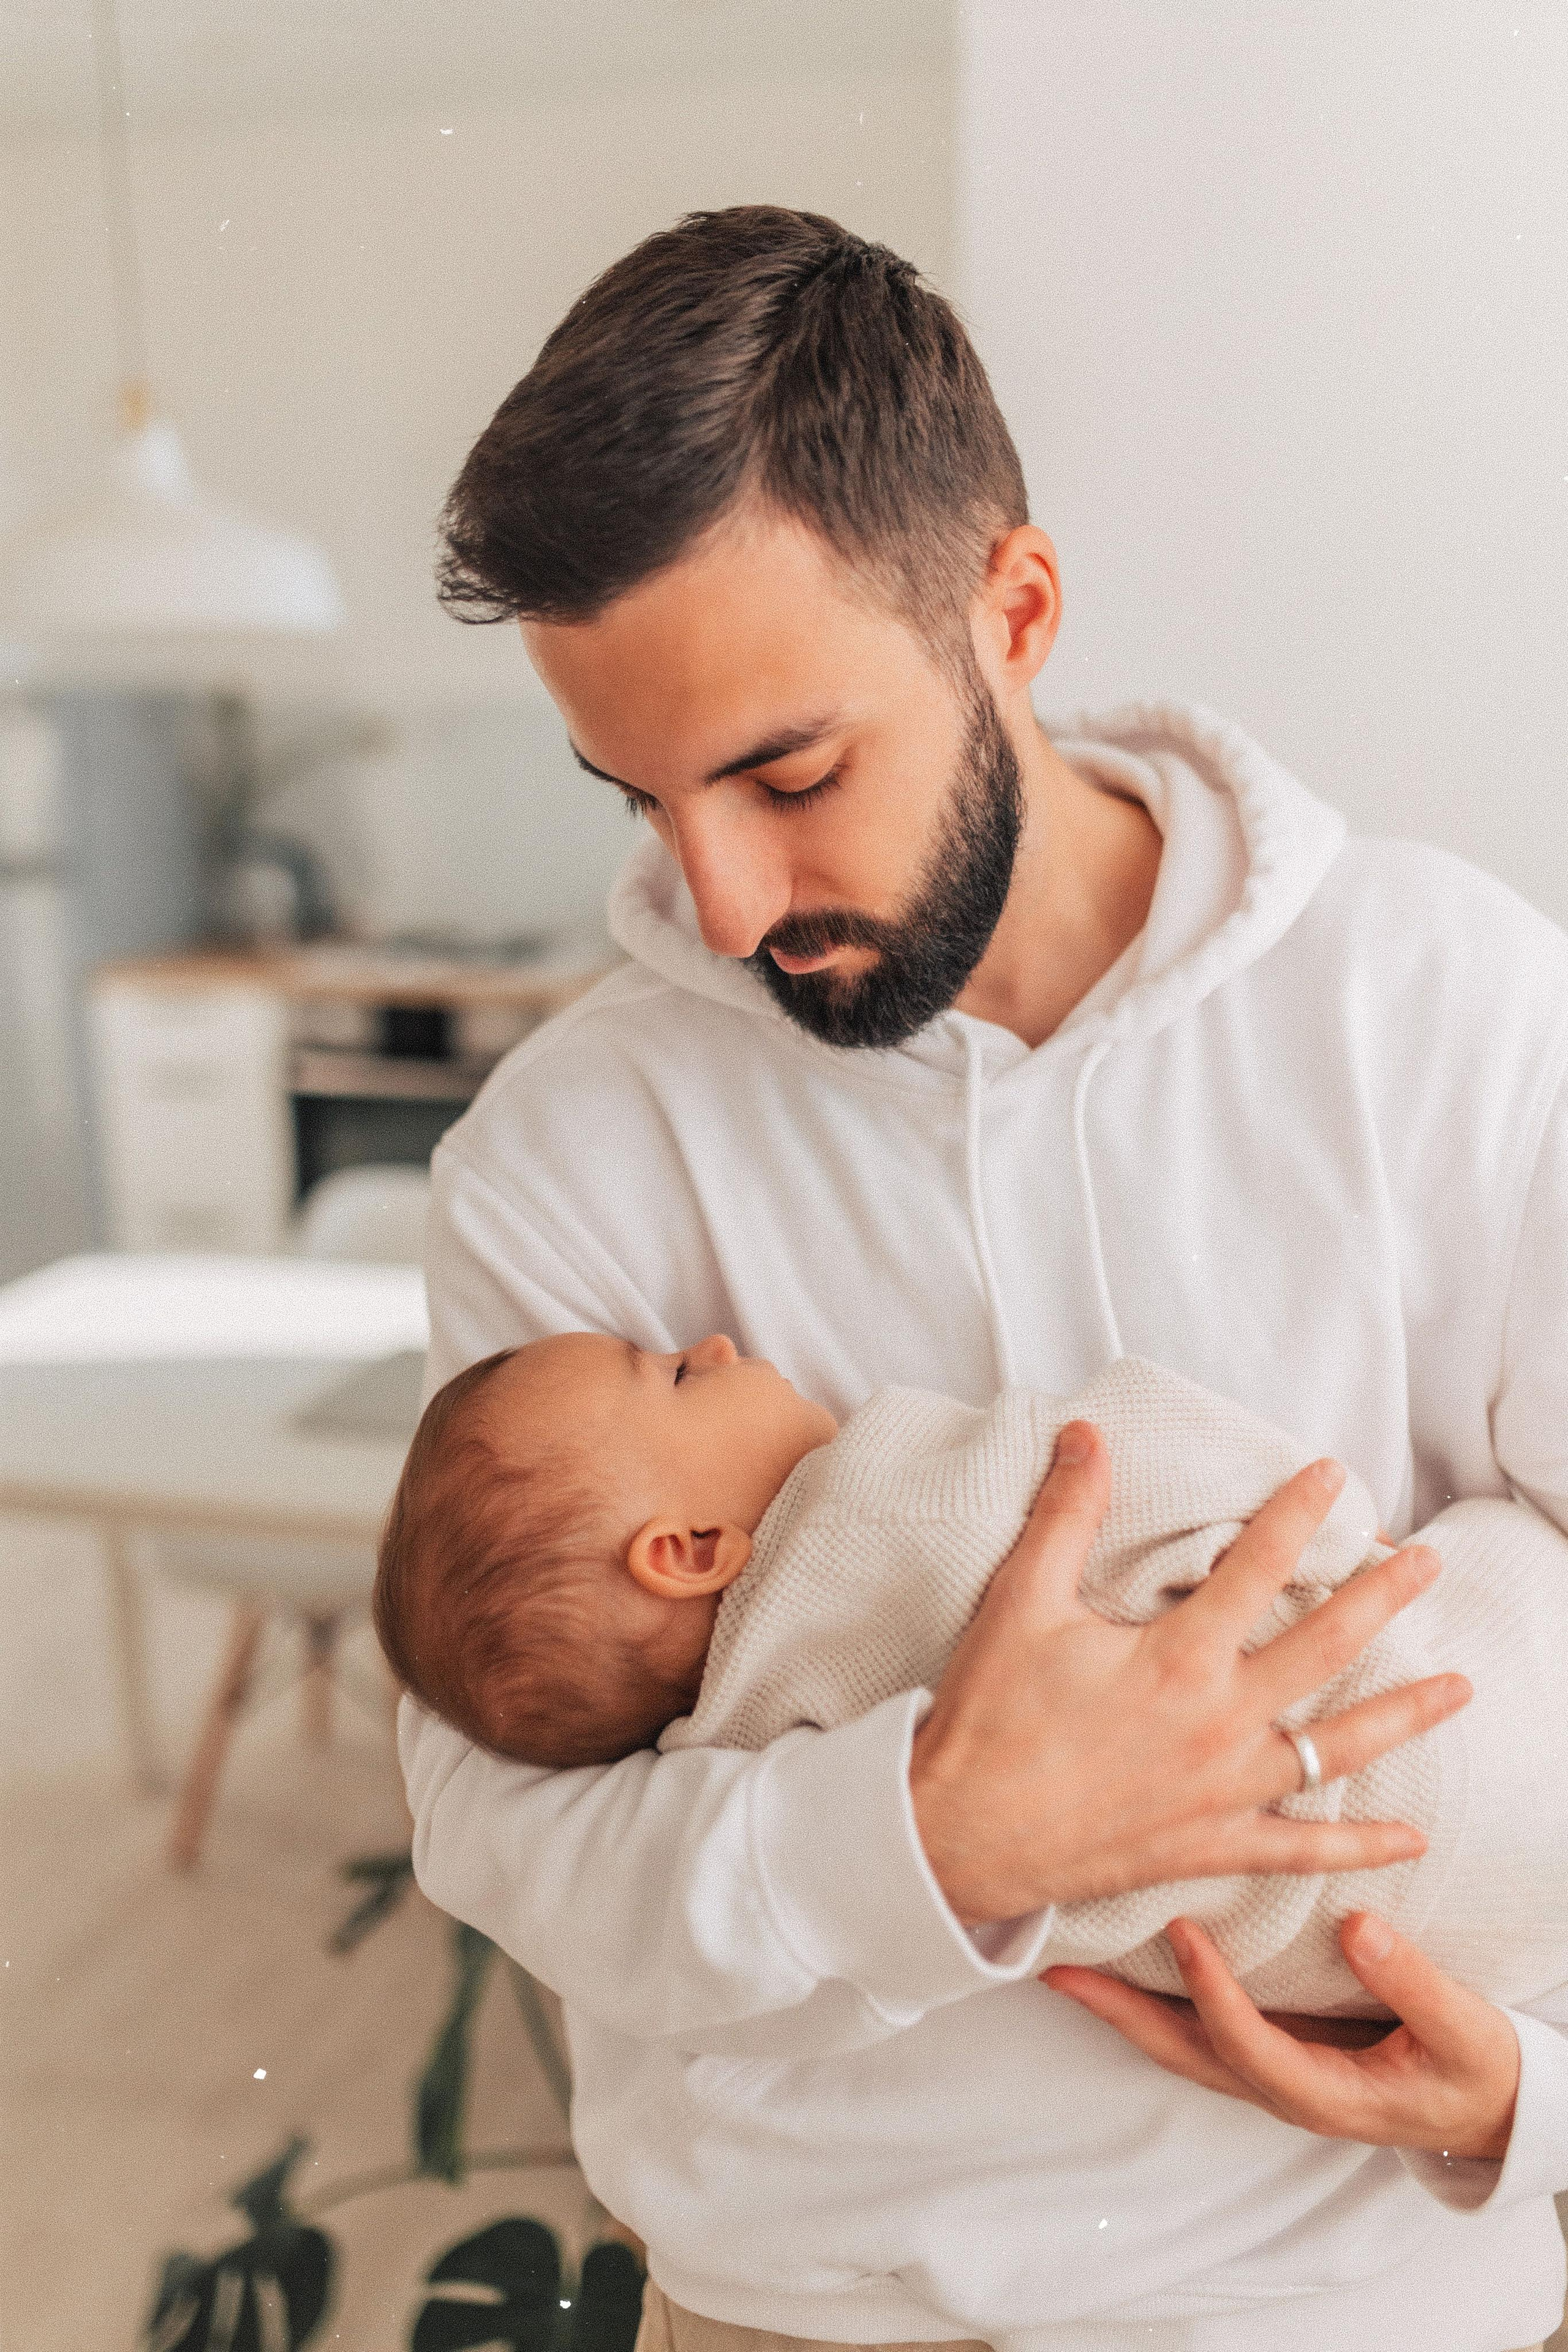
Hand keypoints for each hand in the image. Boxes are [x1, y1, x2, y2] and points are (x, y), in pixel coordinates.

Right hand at [908, 1422, 1470, 1923]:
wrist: (959, 1834)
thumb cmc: (989, 1717)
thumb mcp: (1021, 1601)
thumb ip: (1064, 1515)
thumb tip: (1088, 1436)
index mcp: (1178, 1658)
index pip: (1259, 1567)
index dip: (1299, 1514)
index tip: (1334, 1475)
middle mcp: (1218, 1723)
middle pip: (1324, 1648)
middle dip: (1384, 1599)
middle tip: (1429, 1565)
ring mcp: (1222, 1790)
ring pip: (1336, 1747)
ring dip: (1403, 1713)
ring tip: (1461, 1689)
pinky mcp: (1209, 1845)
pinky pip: (1301, 1849)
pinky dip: (1358, 1848)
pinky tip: (1409, 1839)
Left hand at [1044, 1912, 1520, 2161]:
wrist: (1484, 2107)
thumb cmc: (1473, 2069)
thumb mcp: (1464, 2034)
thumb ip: (1414, 1984)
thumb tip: (1358, 1927)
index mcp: (1324, 2093)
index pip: (1246, 2044)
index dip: (1211, 1991)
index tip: (1181, 1931)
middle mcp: (1281, 2087)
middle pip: (1182, 2052)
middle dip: (1118, 2013)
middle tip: (1058, 1971)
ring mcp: (1269, 2070)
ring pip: (1177, 2043)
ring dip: (1119, 2006)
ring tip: (1062, 1965)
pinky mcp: (1269, 2046)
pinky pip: (1194, 2027)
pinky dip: (1150, 1997)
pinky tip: (1120, 1964)